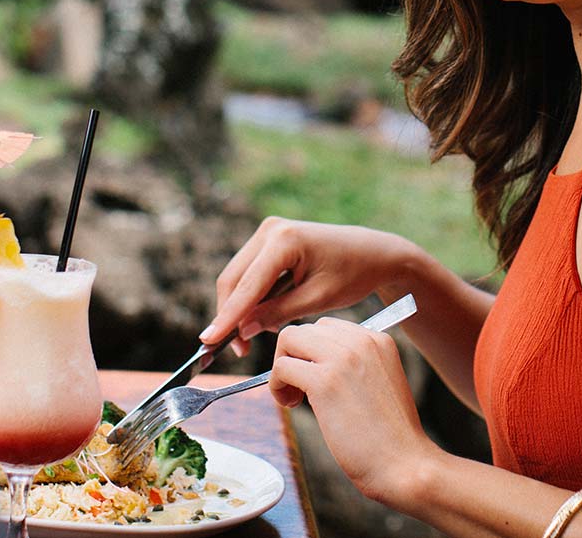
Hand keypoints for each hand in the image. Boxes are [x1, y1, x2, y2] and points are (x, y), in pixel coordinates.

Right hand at [201, 218, 414, 356]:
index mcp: (285, 240)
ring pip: (238, 278)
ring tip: (257, 338)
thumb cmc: (353, 274)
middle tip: (237, 350)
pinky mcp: (270, 241)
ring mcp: (268, 233)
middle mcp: (271, 230)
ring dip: (241, 309)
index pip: (248, 286)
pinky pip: (250, 274)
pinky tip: (265, 319)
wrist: (374, 253)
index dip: (227, 317)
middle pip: (234, 279)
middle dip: (231, 316)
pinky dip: (252, 299)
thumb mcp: (318, 300)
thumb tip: (243, 330)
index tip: (208, 342)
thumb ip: (279, 314)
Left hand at [269, 317, 436, 504]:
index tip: (314, 379)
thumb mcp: (379, 383)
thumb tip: (310, 362)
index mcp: (378, 339)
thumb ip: (353, 365)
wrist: (403, 463)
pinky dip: (276, 386)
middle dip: (294, 357)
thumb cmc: (389, 435)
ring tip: (294, 398)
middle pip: (306, 329)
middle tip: (300, 390)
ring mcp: (343, 358)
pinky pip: (281, 367)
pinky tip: (291, 405)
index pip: (328, 327)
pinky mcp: (325, 381)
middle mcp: (362, 340)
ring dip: (282, 368)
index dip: (312, 352)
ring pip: (289, 340)